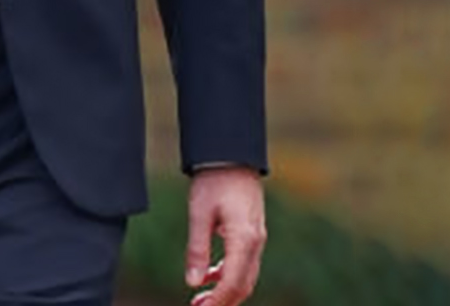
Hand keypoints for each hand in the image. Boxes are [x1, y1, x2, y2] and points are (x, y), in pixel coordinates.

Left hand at [184, 166, 265, 305]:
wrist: (231, 157)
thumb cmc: (213, 182)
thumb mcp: (198, 214)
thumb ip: (197, 250)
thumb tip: (193, 283)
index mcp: (244, 239)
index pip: (233, 282)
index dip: (218, 301)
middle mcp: (256, 243)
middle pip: (243, 284)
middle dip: (223, 301)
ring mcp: (257, 239)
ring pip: (245, 276)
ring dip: (225, 290)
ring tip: (200, 299)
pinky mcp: (252, 234)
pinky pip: (244, 263)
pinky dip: (228, 275)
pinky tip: (209, 277)